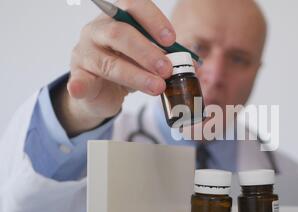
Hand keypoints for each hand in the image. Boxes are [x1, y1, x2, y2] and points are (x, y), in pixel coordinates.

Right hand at [55, 0, 173, 136]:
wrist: (102, 90)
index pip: (133, 6)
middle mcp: (98, 30)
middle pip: (120, 33)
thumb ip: (164, 56)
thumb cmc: (128, 65)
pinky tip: (80, 89)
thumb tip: (192, 64)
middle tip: (167, 69)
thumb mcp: (147, 58)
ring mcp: (85, 52)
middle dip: (147, 52)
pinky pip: (78, 79)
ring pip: (109, 62)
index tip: (170, 40)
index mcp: (118, 17)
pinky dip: (79, 85)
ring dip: (136, 76)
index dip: (153, 20)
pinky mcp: (78, 76)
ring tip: (157, 87)